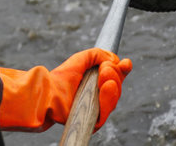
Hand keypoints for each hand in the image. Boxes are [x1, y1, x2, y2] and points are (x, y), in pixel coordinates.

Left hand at [0, 48, 131, 131]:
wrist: (50, 93)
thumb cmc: (61, 78)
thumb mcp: (82, 59)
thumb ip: (99, 54)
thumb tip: (115, 60)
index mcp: (96, 82)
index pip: (116, 77)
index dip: (123, 70)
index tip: (126, 63)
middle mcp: (98, 96)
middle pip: (118, 86)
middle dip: (115, 75)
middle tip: (105, 68)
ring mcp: (96, 109)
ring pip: (115, 98)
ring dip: (113, 84)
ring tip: (105, 76)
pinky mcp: (93, 121)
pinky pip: (107, 111)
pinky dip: (108, 98)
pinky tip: (105, 87)